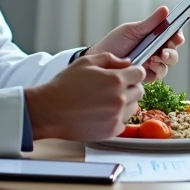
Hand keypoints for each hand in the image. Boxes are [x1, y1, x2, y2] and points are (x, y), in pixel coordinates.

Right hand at [24, 52, 145, 141]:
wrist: (49, 110)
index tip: (127, 74)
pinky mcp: (111, 131)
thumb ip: (110, 59)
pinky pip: (124, 122)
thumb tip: (127, 63)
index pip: (140, 73)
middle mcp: (119, 98)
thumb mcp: (86, 62)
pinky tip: (102, 113)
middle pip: (139, 90)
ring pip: (134, 107)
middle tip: (114, 88)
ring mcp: (116, 116)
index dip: (133, 72)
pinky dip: (117, 118)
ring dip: (126, 102)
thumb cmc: (65, 85)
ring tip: (106, 100)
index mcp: (115, 79)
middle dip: (130, 86)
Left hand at [85, 5, 185, 81]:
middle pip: (173, 51)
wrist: (100, 61)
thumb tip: (165, 10)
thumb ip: (150, 22)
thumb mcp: (132, 30)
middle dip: (171, 52)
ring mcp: (151, 63)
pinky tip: (146, 67)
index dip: (177, 36)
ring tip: (154, 59)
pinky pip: (157, 75)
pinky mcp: (146, 75)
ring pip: (167, 64)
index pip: (171, 35)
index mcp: (154, 36)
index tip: (177, 36)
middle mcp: (155, 50)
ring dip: (164, 62)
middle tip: (163, 52)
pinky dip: (155, 71)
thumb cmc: (114, 43)